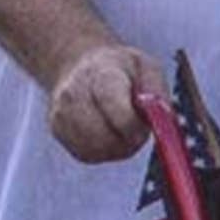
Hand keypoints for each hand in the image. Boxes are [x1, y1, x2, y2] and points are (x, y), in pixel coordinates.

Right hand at [48, 43, 165, 163]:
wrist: (79, 65)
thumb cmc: (119, 68)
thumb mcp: (146, 66)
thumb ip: (156, 90)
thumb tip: (161, 115)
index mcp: (100, 74)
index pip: (113, 105)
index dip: (133, 123)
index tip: (147, 124)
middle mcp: (74, 94)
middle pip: (102, 134)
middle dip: (128, 140)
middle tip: (139, 130)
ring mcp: (61, 114)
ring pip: (95, 149)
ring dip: (118, 148)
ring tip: (125, 129)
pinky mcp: (58, 132)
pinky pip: (87, 154)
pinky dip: (104, 151)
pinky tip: (110, 134)